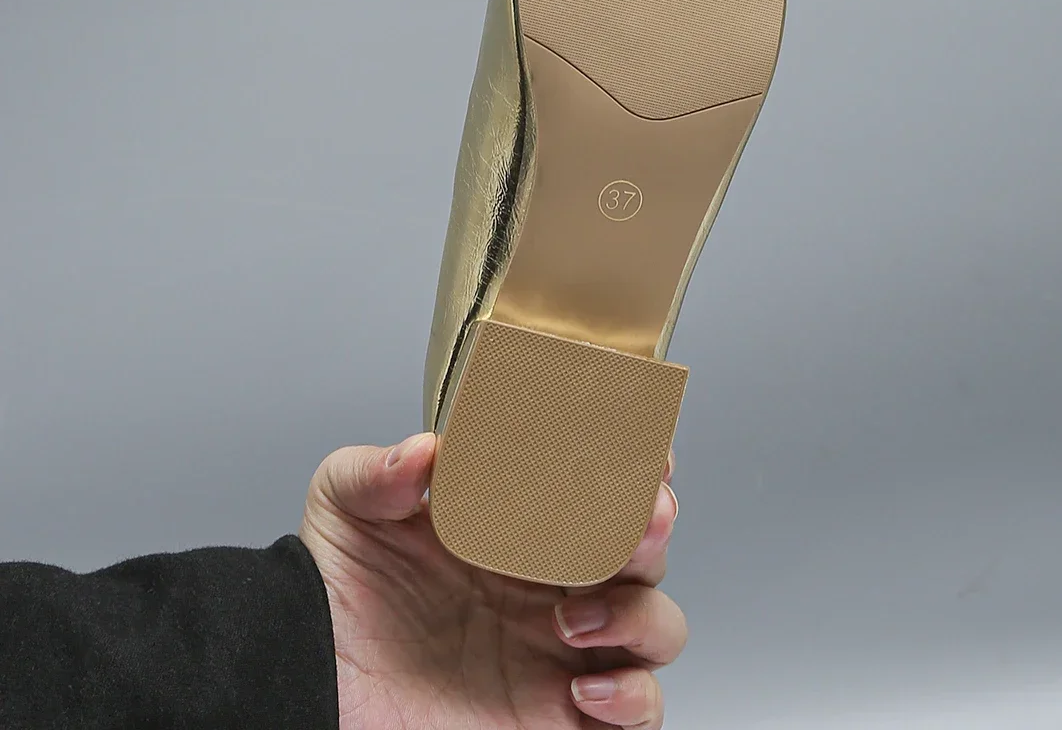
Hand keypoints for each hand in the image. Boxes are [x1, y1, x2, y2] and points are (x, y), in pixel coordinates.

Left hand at [299, 433, 684, 729]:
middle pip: (645, 549)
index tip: (646, 456)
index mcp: (520, 524)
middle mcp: (553, 583)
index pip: (601, 486)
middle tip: (641, 521)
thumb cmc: (338, 591)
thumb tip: (422, 451)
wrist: (310, 680)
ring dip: (640, 616)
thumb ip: (377, 472)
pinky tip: (586, 687)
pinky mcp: (558, 718)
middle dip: (655, 529)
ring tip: (576, 620)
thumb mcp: (344, 508)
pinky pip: (640, 711)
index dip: (636, 469)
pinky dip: (634, 699)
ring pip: (657, 626)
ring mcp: (563, 651)